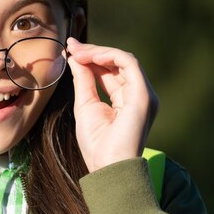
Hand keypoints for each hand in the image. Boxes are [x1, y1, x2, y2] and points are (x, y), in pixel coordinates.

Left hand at [66, 38, 158, 172]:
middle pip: (116, 63)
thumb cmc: (97, 144)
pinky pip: (129, 64)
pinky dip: (110, 55)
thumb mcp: (85, 105)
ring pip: (122, 60)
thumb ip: (83, 80)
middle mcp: (138, 94)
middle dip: (92, 51)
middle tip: (71, 46)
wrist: (108, 168)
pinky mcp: (143, 95)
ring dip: (97, 52)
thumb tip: (75, 57)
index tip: (70, 49)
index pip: (110, 70)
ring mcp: (143, 94)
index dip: (90, 57)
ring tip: (77, 51)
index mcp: (126, 99)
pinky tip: (91, 56)